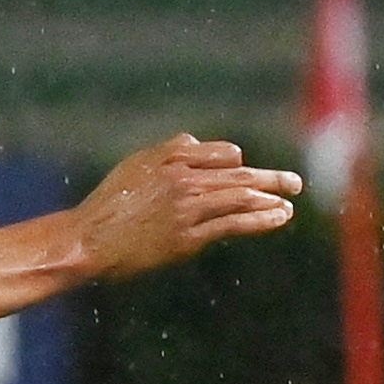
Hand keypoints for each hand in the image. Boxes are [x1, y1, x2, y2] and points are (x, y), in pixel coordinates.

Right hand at [70, 134, 302, 280]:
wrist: (87, 240)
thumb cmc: (108, 204)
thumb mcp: (134, 166)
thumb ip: (169, 151)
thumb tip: (198, 143)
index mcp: (170, 159)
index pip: (225, 154)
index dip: (238, 164)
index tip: (245, 174)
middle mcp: (182, 180)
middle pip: (240, 176)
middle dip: (272, 179)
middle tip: (296, 183)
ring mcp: (187, 208)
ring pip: (241, 198)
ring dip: (271, 200)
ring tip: (289, 203)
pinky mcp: (188, 236)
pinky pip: (234, 224)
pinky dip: (261, 219)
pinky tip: (278, 218)